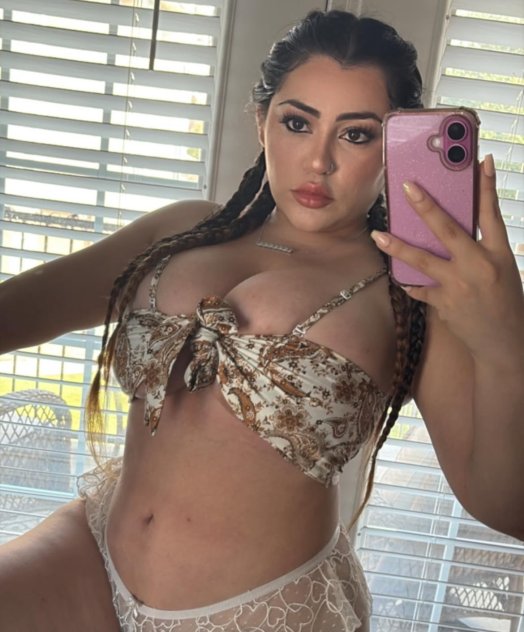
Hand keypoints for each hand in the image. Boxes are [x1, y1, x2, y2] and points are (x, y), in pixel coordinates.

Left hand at [371, 155, 523, 367]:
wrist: (503, 342)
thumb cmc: (505, 301)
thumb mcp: (503, 268)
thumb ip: (483, 247)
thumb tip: (458, 225)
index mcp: (500, 254)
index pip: (492, 214)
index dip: (486, 186)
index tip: (479, 160)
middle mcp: (478, 267)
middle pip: (449, 231)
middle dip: (426, 207)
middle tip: (406, 187)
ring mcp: (459, 286)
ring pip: (423, 261)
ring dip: (398, 246)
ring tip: (378, 235)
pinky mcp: (444, 304)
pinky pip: (420, 289)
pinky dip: (410, 282)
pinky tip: (399, 277)